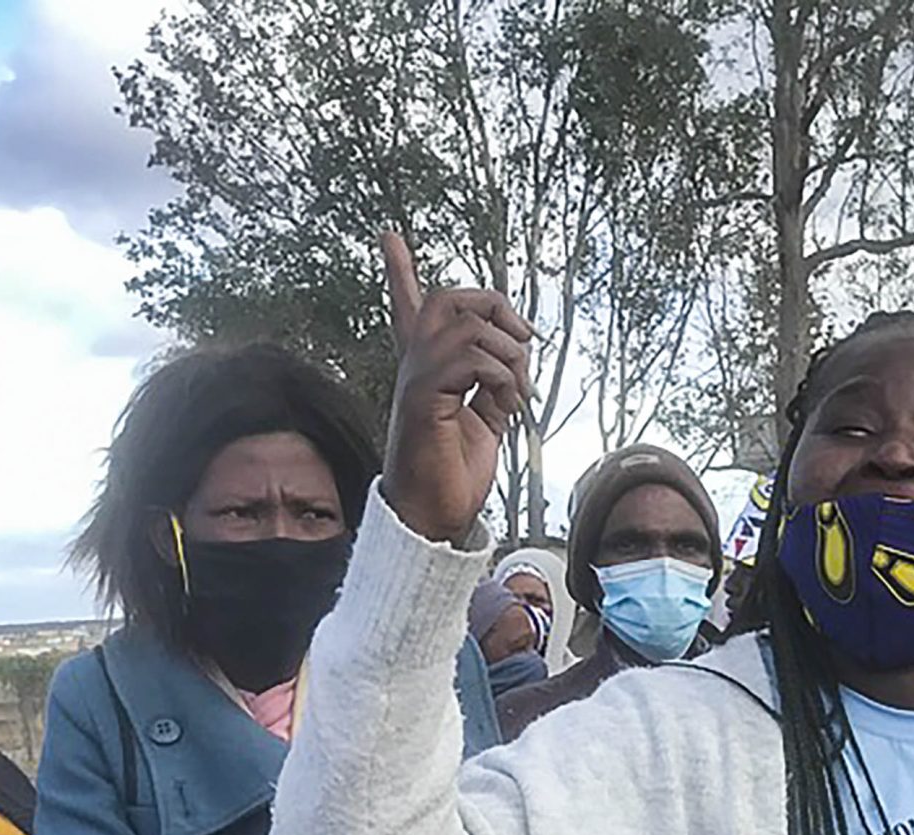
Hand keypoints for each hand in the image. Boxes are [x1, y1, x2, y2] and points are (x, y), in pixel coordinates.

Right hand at [380, 232, 534, 546]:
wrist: (433, 519)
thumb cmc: (454, 477)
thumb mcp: (485, 424)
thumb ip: (493, 388)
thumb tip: (512, 364)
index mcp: (429, 373)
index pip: (410, 312)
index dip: (400, 274)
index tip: (390, 237)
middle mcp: (417, 369)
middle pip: (449, 300)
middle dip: (494, 305)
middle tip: (523, 337)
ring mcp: (416, 380)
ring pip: (468, 325)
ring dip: (509, 353)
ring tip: (516, 393)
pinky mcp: (424, 399)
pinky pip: (471, 360)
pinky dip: (502, 376)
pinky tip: (506, 406)